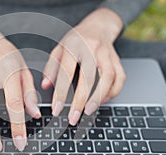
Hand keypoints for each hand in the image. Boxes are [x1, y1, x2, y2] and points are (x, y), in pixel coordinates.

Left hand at [42, 8, 125, 124]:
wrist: (97, 26)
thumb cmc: (75, 40)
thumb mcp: (58, 49)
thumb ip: (51, 67)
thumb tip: (45, 86)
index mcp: (73, 46)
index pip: (66, 72)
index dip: (60, 93)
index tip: (56, 109)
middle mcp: (91, 49)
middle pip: (88, 77)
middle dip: (80, 101)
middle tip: (73, 118)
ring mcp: (107, 54)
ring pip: (108, 77)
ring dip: (98, 97)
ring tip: (88, 112)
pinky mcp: (117, 60)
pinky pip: (120, 77)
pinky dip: (113, 91)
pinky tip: (102, 100)